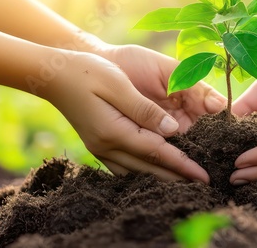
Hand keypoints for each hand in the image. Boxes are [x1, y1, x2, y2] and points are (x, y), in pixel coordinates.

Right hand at [41, 50, 217, 182]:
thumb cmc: (87, 72)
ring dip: (162, 177)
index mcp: (113, 131)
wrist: (53, 75)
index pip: (157, 152)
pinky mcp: (97, 146)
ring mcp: (99, 149)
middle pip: (149, 168)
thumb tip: (172, 129)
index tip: (202, 176)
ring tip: (184, 180)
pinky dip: (143, 171)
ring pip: (137, 171)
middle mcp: (106, 146)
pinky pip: (124, 168)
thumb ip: (144, 109)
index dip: (182, 165)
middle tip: (201, 184)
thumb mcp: (117, 84)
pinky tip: (155, 170)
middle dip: (177, 177)